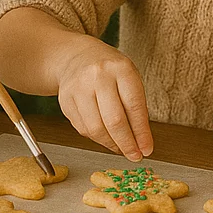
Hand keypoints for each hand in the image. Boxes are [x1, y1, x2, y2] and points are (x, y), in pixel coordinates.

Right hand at [56, 38, 152, 161]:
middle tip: (135, 155)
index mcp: (120, 68)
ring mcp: (78, 88)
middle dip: (126, 144)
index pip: (134, 106)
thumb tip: (142, 141)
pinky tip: (105, 138)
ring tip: (121, 148)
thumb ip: (136, 106)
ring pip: (96, 128)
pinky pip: (83, 129)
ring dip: (111, 144)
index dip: (141, 132)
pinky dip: (96, 139)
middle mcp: (98, 76)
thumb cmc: (110, 70)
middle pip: (114, 120)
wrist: (76, 56)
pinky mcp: (65, 100)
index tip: (147, 149)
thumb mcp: (129, 78)